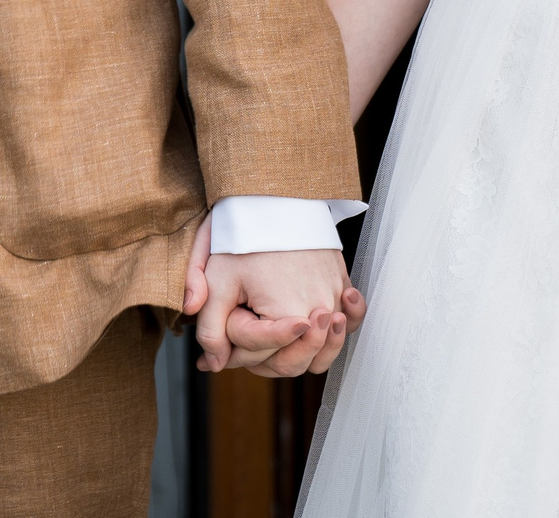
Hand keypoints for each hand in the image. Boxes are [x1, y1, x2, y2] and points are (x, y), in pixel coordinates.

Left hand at [180, 212, 366, 377]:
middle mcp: (319, 311)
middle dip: (264, 357)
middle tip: (247, 337)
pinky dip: (339, 329)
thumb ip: (210, 328)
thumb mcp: (218, 281)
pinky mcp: (343, 284)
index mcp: (288, 315)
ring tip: (281, 339)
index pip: (263, 356)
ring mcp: (335, 298)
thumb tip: (212, 363)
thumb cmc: (247, 237)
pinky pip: (348, 321)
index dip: (237, 351)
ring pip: (322, 350)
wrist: (278, 195)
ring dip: (301, 352)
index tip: (229, 330)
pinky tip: (330, 320)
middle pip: (294, 363)